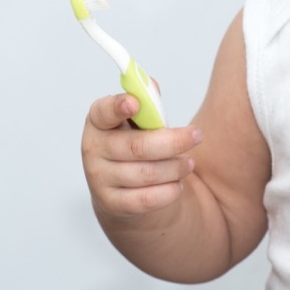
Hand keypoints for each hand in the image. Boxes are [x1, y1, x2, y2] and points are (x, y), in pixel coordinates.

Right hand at [81, 91, 203, 220]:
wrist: (124, 190)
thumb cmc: (135, 146)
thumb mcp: (139, 122)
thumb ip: (147, 104)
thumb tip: (151, 86)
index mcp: (99, 121)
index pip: (103, 112)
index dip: (118, 106)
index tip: (136, 102)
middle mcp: (94, 149)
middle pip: (137, 146)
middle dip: (173, 141)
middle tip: (196, 135)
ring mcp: (100, 178)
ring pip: (147, 173)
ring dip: (176, 167)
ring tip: (189, 163)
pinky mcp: (112, 203)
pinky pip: (147, 199)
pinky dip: (169, 191)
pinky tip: (178, 184)